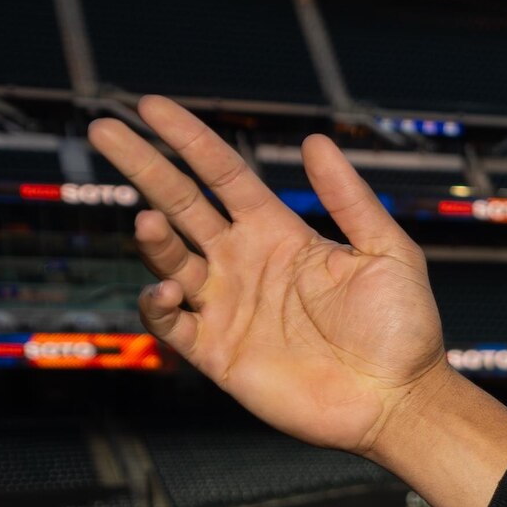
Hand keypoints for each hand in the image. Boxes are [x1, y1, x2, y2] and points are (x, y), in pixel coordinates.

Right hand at [97, 98, 455, 451]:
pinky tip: (164, 291)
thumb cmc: (404, 328)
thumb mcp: (386, 251)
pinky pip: (170, 324)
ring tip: (148, 219)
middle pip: (181, 203)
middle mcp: (244, 263)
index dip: (188, 139)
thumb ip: (349, 199)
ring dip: (153, 239)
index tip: (150, 106)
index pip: (222, 174)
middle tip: (102, 127)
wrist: (401, 401)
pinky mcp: (217, 352)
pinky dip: (156, 306)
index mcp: (278, 233)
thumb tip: (314, 140)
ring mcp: (226, 307)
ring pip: (169, 260)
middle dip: (142, 165)